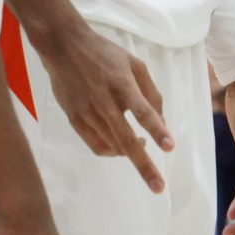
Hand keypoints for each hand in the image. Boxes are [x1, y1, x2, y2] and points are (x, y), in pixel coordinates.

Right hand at [34, 21, 173, 192]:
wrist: (64, 47)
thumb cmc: (105, 54)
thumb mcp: (135, 63)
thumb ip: (151, 91)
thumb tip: (162, 120)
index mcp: (121, 84)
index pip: (142, 111)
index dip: (157, 129)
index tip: (170, 147)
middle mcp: (104, 102)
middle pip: (126, 139)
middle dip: (144, 166)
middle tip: (158, 187)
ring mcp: (87, 113)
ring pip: (112, 146)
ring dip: (131, 154)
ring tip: (143, 146)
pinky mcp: (75, 120)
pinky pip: (96, 145)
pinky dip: (112, 152)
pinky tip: (121, 147)